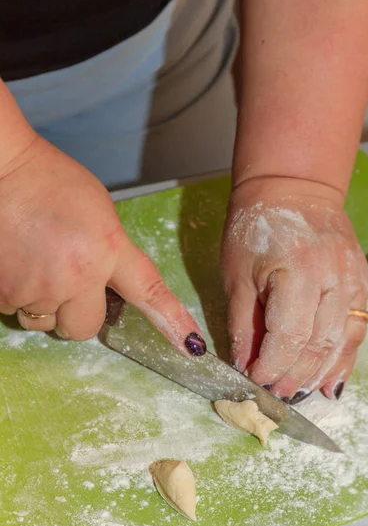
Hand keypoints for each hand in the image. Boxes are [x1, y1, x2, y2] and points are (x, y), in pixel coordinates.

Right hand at [0, 134, 205, 354]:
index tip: (190, 345)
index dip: (172, 322)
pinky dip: (16, 294)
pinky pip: (15, 310)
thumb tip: (110, 279)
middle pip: (85, 328)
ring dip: (44, 304)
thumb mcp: (99, 211)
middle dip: (77, 314)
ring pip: (46, 322)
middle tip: (67, 284)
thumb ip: (110, 250)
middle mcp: (75, 276)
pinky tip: (15, 261)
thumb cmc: (48, 181)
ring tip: (34, 262)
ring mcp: (36, 289)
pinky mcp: (3, 294)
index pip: (148, 292)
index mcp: (106, 249)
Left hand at [221, 176, 367, 402]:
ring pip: (342, 342)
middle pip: (318, 344)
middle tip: (275, 395)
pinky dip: (343, 358)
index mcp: (298, 272)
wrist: (292, 189)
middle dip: (294, 376)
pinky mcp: (359, 282)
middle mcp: (333, 279)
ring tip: (300, 394)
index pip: (288, 337)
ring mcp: (352, 280)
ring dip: (320, 374)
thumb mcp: (238, 274)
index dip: (271, 366)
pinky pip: (355, 329)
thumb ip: (242, 322)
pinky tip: (331, 382)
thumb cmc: (255, 227)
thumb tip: (244, 365)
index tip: (254, 381)